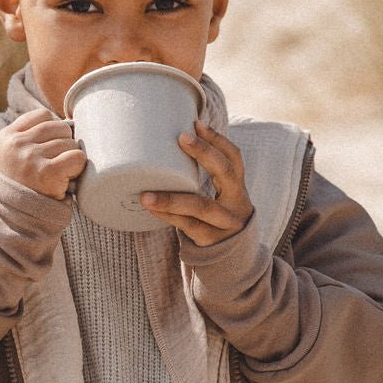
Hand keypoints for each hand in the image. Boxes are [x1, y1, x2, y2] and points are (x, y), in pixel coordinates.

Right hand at [0, 108, 85, 200]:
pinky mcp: (47, 172)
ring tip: (59, 174)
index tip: (50, 147)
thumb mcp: (13, 155)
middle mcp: (16, 144)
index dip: (53, 130)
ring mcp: (30, 157)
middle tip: (57, 163)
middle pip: (59, 127)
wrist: (15, 219)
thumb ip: (30, 136)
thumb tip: (70, 122)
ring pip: (70, 142)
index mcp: (5, 137)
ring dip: (70, 157)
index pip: (42, 115)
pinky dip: (78, 167)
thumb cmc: (21, 185)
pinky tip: (67, 178)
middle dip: (64, 143)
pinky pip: (77, 157)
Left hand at [140, 121, 253, 246]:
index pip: (234, 158)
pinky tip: (151, 208)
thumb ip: (205, 177)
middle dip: (205, 152)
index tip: (197, 123)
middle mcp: (237, 202)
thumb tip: (169, 145)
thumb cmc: (215, 219)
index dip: (218, 140)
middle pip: (226, 172)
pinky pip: (187, 225)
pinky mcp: (211, 240)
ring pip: (201, 205)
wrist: (232, 259)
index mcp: (238, 187)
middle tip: (181, 137)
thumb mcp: (220, 196)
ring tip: (145, 194)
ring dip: (172, 197)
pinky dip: (168, 215)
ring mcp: (226, 223)